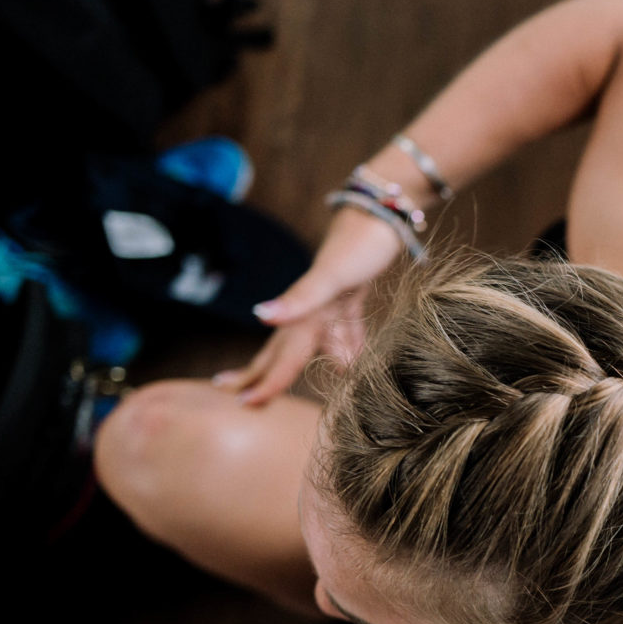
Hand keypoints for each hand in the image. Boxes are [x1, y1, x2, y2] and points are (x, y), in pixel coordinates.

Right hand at [214, 209, 403, 405]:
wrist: (382, 217)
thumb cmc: (359, 247)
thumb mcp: (330, 274)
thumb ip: (299, 298)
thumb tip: (261, 316)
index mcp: (305, 314)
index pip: (283, 358)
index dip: (267, 383)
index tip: (245, 406)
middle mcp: (312, 312)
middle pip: (283, 352)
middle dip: (262, 376)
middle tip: (240, 400)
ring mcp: (330, 306)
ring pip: (307, 345)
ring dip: (291, 365)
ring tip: (275, 381)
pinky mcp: (348, 299)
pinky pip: (340, 333)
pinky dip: (339, 350)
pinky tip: (345, 364)